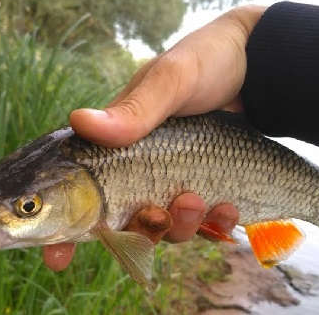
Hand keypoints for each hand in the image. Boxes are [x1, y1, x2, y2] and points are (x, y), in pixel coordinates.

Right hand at [42, 4, 264, 270]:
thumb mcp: (172, 80)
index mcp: (116, 143)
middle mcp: (138, 168)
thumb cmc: (207, 61)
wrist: (261, 68)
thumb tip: (78, 120)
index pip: (80, 189)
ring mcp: (172, 181)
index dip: (65, 228)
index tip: (57, 258)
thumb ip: (134, 109)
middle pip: (125, 221)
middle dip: (142, 228)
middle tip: (158, 213)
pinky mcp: (204, 188)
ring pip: (165, 228)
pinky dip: (215, 223)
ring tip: (199, 201)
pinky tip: (229, 207)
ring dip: (180, 226)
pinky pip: (202, 223)